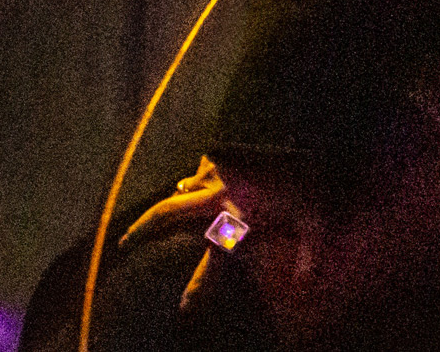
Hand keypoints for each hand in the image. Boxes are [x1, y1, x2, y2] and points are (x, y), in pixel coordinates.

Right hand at [120, 156, 365, 346]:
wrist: (301, 128)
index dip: (196, 291)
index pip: (209, 266)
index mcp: (234, 219)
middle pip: (165, 216)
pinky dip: (197, 178)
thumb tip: (307, 280)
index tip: (184, 311)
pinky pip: (199, 169)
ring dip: (172, 203)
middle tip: (123, 245)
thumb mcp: (315, 220)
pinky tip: (199, 181)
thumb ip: (310, 253)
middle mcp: (214, 197)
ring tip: (163, 212)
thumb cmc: (310, 178)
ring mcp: (213, 171)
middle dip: (141, 232)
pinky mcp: (220, 152)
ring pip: (180, 190)